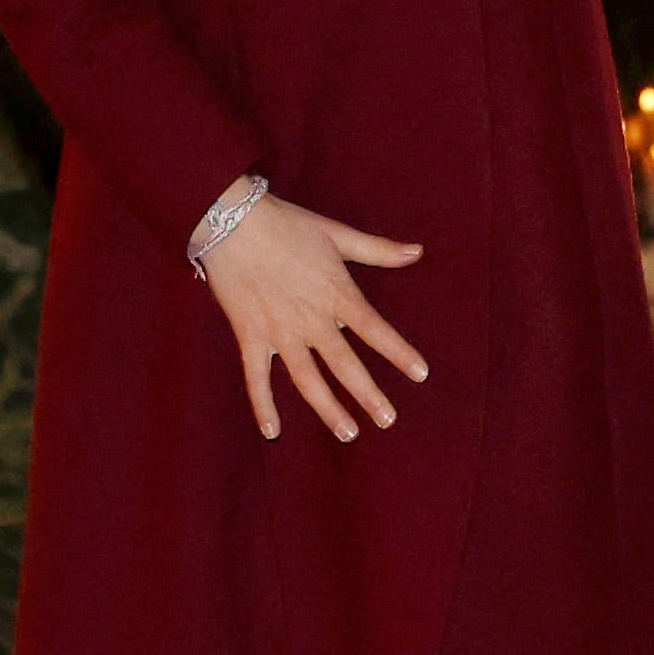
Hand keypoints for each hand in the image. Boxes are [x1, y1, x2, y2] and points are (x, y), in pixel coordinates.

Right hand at [198, 186, 427, 443]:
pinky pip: (257, 378)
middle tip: (388, 420)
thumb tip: (418, 251)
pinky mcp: (250, 337)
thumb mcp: (338, 234)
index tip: (421, 374)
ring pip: (308, 379)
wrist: (232, 222)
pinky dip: (263, 405)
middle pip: (345, 364)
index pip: (375, 328)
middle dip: (368, 394)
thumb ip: (378, 250)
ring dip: (328, 408)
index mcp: (337, 293)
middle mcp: (312, 319)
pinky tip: (272, 431)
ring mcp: (280, 332)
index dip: (399, 352)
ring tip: (348, 432)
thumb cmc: (288, 224)